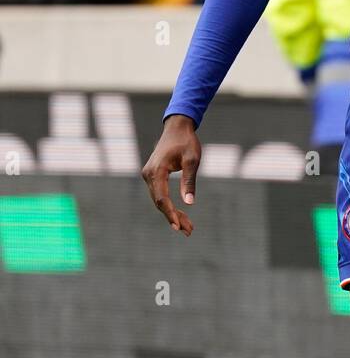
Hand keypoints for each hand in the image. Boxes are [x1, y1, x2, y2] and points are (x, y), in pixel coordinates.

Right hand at [141, 114, 200, 234]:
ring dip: (172, 213)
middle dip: (174, 217)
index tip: (178, 226)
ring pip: (159, 200)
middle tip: (189, 231)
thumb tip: (189, 203)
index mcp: (157, 170)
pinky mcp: (153, 176)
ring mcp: (149, 175)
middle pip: (159, 202)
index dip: (169, 213)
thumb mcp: (192, 159)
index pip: (160, 198)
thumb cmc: (186, 141)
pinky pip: (160, 194)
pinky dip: (169, 205)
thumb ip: (189, 180)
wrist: (177, 126)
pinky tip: (181, 215)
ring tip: (188, 227)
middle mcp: (148, 174)